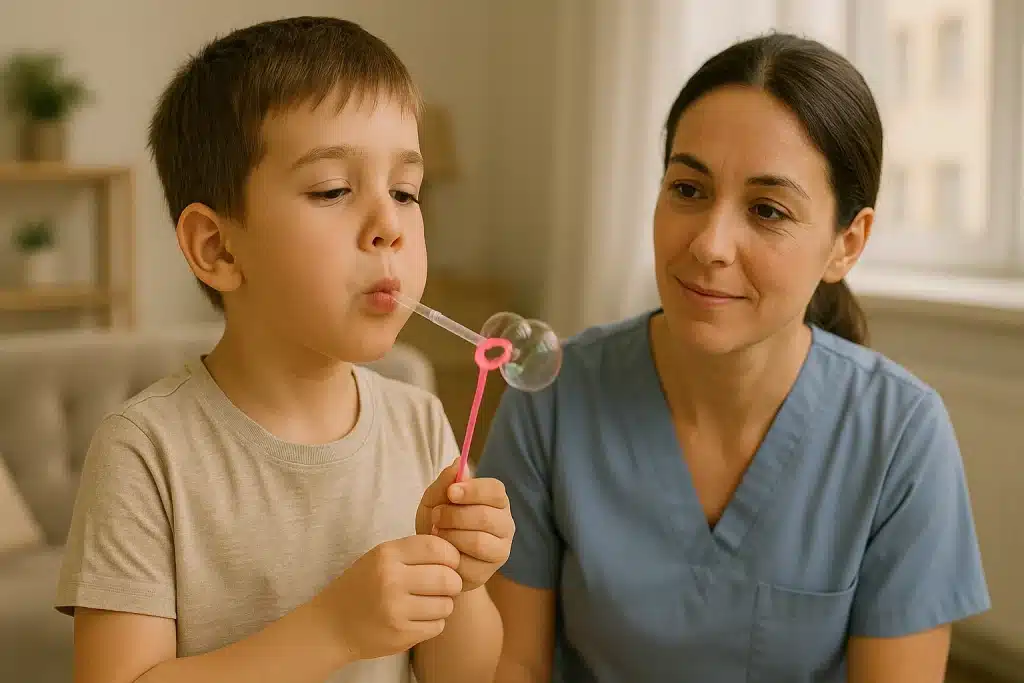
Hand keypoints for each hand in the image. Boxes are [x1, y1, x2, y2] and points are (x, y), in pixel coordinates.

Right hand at [311, 534, 462, 662]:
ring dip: (444, 605)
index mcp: (387, 554)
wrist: (331, 625)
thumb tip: (455, 551)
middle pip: (447, 577)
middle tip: (446, 586)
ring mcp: (395, 609)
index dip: (451, 555)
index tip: (450, 563)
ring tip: (429, 603)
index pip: (437, 547)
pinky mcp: (400, 634)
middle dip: (453, 583)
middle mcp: (390, 580)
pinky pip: (437, 626)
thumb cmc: (362, 586)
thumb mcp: (380, 558)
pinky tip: (418, 618)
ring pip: (446, 604)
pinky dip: (434, 623)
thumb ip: (413, 552)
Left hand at [416, 463, 514, 591]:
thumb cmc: (437, 522)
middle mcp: (505, 525)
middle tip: (437, 516)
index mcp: (496, 501)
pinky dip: (449, 557)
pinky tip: (442, 552)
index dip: (473, 490)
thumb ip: (445, 482)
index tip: (451, 493)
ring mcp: (499, 551)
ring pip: (478, 541)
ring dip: (450, 536)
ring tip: (437, 533)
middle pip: (486, 517)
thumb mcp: (434, 499)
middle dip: (455, 515)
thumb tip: (458, 464)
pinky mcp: (487, 573)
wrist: (430, 558)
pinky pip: (468, 565)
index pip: (496, 491)